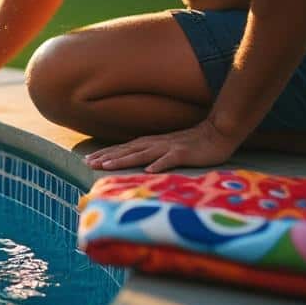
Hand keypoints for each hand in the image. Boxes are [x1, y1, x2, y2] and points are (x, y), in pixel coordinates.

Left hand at [85, 119, 240, 172]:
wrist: (218, 133)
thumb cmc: (192, 144)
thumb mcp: (166, 148)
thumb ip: (151, 153)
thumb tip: (135, 162)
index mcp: (150, 143)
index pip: (123, 149)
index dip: (105, 154)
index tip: (87, 159)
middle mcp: (155, 144)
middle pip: (126, 150)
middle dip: (106, 157)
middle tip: (87, 163)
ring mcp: (169, 148)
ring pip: (142, 154)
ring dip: (124, 160)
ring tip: (107, 166)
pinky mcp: (184, 153)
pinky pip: (169, 159)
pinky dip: (159, 164)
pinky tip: (148, 171)